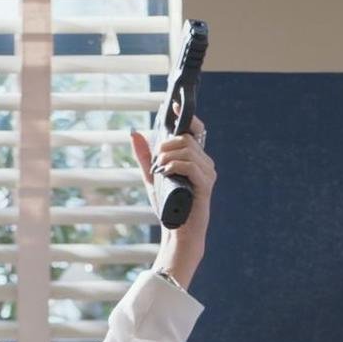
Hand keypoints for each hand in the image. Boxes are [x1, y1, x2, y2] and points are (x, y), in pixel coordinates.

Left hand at [130, 101, 214, 287]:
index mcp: (196, 159)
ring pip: (189, 149)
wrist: (177, 234)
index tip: (170, 107)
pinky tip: (165, 172)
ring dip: (168, 155)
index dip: (184, 117)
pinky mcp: (206, 186)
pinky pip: (191, 165)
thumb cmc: (169, 208)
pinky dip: (175, 165)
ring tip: (159, 169)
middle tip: (155, 161)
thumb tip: (134, 133)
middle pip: (187, 138)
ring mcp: (208, 174)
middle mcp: (205, 164)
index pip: (195, 130)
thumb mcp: (152, 177)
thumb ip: (145, 156)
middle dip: (167, 144)